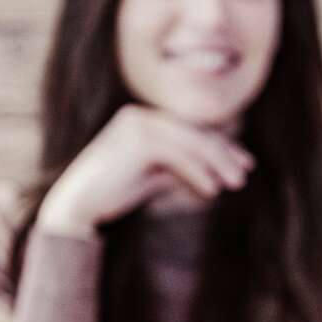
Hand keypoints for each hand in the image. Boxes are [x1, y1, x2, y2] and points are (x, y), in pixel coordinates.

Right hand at [37, 105, 254, 236]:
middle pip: (194, 133)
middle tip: (243, 176)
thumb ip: (182, 167)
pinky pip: (178, 155)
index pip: (190, 131)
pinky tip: (211, 191)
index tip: (244, 164)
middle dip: (223, 154)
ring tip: (234, 185)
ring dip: (216, 164)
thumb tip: (220, 170)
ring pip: (190, 142)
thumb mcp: (156, 176)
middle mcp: (140, 115)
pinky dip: (197, 173)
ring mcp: (137, 124)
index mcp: (142, 119)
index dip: (220, 147)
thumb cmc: (114, 193)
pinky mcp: (137, 139)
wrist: (77, 207)